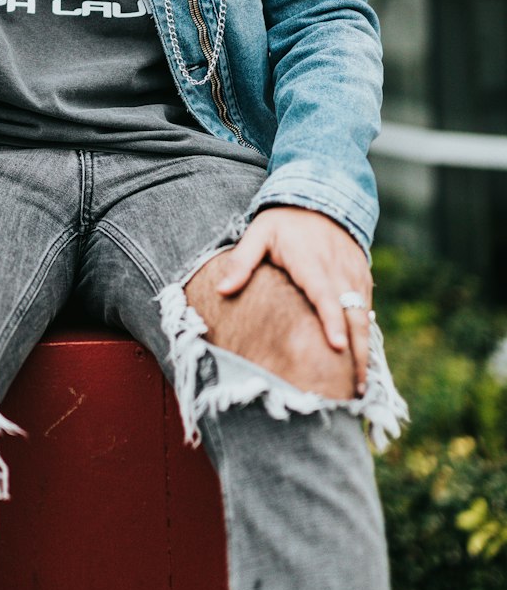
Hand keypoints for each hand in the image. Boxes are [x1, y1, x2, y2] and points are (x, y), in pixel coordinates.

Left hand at [214, 206, 373, 394]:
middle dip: (355, 353)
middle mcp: (338, 272)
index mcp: (311, 263)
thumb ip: (242, 261)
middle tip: (352, 390)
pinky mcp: (362, 280)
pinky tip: (362, 365)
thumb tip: (222, 290)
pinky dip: (367, 338)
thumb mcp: (259, 233)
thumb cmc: (283, 222)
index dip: (332, 322)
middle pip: (352, 317)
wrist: (322, 199)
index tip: (336, 348)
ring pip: (364, 319)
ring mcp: (354, 277)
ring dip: (365, 352)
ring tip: (358, 388)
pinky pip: (367, 312)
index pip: (325, 296)